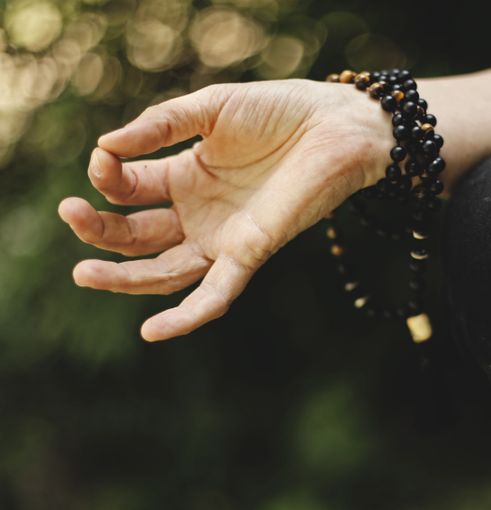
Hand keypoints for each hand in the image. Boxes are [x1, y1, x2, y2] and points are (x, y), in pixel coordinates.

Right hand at [58, 79, 392, 340]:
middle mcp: (199, 213)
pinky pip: (216, 293)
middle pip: (137, 236)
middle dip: (100, 231)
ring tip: (83, 273)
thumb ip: (161, 125)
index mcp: (184, 177)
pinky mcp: (251, 253)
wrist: (336, 126)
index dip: (108, 178)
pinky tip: (152, 332)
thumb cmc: (279, 111)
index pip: (129, 189)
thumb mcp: (210, 109)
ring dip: (123, 278)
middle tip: (69, 215)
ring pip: (164, 271)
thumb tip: (106, 146)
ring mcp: (223, 237)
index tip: (102, 160)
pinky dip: (187, 315)